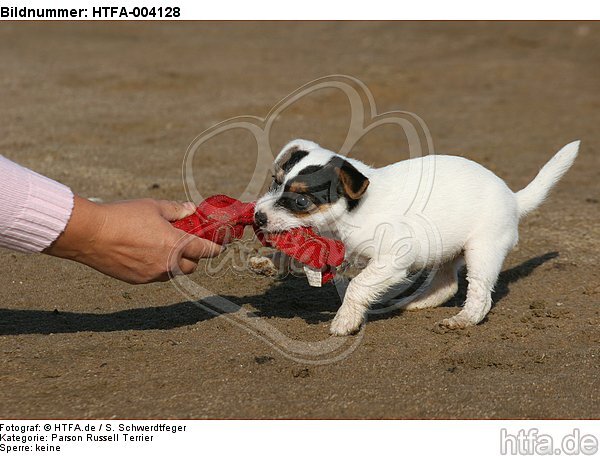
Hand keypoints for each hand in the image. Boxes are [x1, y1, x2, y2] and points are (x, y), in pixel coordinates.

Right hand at [45, 196, 221, 283]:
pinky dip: (158, 267)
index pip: (207, 250)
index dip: (216, 247)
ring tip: (166, 247)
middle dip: (194, 256)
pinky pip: (156, 276)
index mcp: (176, 244)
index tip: (221, 244)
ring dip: (176, 263)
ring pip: (174, 273)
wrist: (91, 234)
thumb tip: (191, 209)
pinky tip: (147, 253)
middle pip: (192, 265)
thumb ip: (177, 210)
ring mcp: (152, 274)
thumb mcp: (154, 207)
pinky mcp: (137, 280)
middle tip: (189, 243)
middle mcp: (168, 263)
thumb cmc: (123, 216)